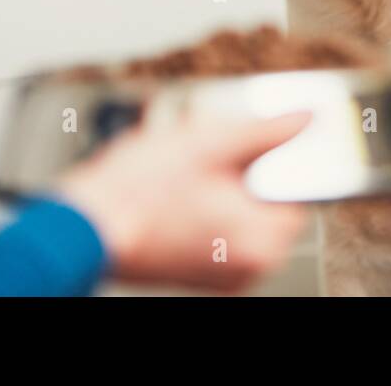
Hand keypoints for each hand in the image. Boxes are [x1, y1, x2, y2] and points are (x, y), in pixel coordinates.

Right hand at [57, 110, 310, 292]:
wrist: (85, 223)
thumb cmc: (138, 191)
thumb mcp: (211, 141)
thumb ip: (268, 130)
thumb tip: (305, 119)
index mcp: (263, 241)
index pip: (299, 192)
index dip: (278, 158)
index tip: (260, 140)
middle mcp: (249, 266)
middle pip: (268, 201)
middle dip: (245, 169)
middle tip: (210, 152)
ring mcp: (223, 272)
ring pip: (241, 213)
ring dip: (223, 184)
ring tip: (188, 168)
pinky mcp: (199, 270)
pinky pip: (219, 229)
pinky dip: (207, 205)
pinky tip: (178, 188)